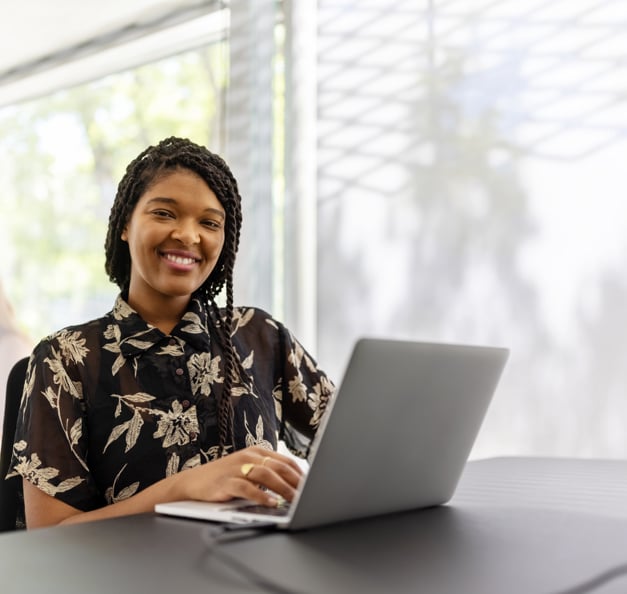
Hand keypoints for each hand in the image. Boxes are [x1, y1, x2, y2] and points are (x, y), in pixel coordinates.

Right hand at [175, 445, 304, 506]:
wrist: (193, 482)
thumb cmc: (225, 477)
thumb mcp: (248, 469)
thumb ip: (268, 473)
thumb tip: (294, 485)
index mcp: (257, 452)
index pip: (284, 461)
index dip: (300, 473)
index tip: (312, 486)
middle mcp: (248, 456)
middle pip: (278, 467)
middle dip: (296, 481)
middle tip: (309, 494)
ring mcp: (237, 468)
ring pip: (265, 475)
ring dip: (282, 488)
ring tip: (294, 500)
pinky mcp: (226, 482)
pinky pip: (246, 488)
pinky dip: (260, 495)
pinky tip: (270, 503)